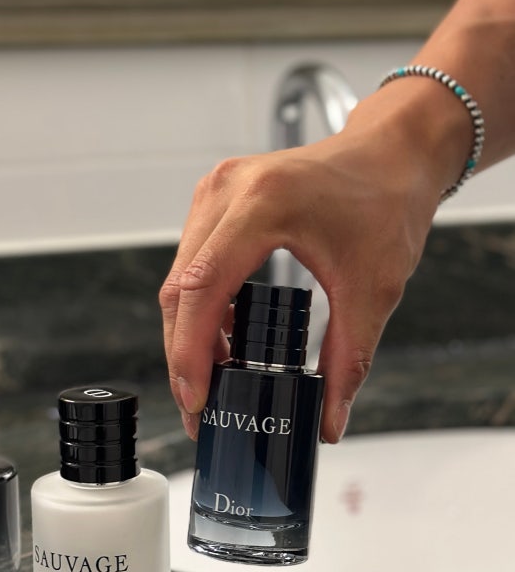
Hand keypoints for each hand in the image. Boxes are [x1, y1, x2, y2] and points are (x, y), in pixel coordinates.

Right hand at [160, 102, 443, 443]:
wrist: (392, 153)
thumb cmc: (387, 198)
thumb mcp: (374, 286)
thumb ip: (349, 359)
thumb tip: (329, 418)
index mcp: (262, 203)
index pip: (203, 288)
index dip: (190, 352)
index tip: (196, 399)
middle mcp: (227, 190)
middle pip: (180, 289)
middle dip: (183, 354)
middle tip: (199, 405)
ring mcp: (216, 191)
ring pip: (180, 277)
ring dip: (189, 332)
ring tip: (213, 378)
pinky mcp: (218, 199)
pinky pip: (193, 261)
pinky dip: (201, 305)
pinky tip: (223, 338)